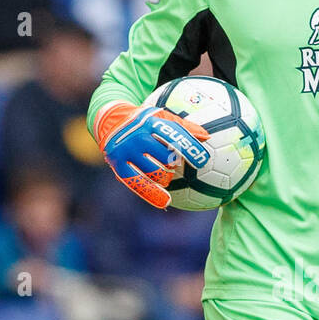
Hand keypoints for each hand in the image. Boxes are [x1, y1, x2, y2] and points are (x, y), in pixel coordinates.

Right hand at [95, 101, 210, 208]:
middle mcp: (138, 136)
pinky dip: (152, 194)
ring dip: (165, 178)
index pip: (174, 135)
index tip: (203, 160)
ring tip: (166, 177)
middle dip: (174, 163)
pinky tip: (165, 202)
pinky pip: (138, 184)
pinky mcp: (119, 165)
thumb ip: (182, 127)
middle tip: (174, 164)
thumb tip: (207, 136)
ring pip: (154, 172)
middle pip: (165, 156)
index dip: (189, 147)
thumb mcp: (161, 117)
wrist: (111, 121)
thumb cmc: (144, 122)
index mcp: (151, 122)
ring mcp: (127, 151)